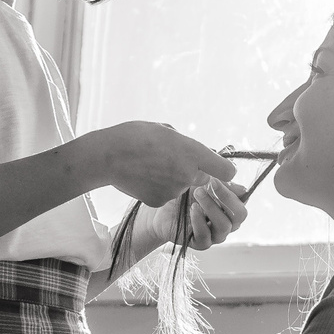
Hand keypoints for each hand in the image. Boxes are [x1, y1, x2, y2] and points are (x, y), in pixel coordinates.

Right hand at [92, 122, 234, 205]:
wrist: (106, 155)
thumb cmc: (135, 136)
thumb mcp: (167, 131)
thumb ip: (186, 144)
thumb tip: (194, 154)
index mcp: (193, 152)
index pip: (227, 170)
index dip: (222, 169)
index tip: (215, 166)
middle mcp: (188, 174)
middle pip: (202, 178)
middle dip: (193, 171)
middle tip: (171, 160)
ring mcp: (174, 191)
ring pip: (181, 186)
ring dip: (172, 178)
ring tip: (149, 165)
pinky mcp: (159, 202)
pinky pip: (165, 195)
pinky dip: (157, 188)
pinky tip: (142, 177)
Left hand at [152, 178, 248, 251]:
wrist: (162, 211)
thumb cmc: (185, 196)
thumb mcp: (203, 184)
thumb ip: (222, 184)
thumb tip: (243, 188)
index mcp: (230, 209)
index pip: (242, 203)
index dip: (232, 192)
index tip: (215, 179)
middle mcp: (227, 223)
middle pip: (239, 215)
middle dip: (226, 197)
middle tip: (210, 183)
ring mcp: (215, 235)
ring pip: (224, 226)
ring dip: (211, 207)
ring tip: (197, 193)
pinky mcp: (201, 244)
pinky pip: (205, 236)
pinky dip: (199, 221)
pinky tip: (192, 209)